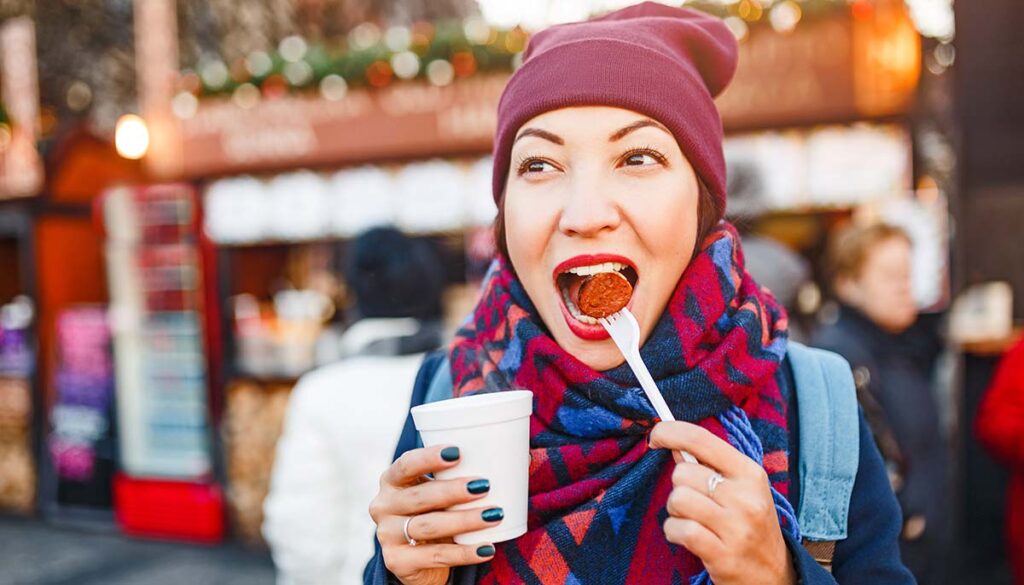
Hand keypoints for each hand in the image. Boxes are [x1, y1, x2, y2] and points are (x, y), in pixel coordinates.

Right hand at [368, 445, 502, 584]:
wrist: (419, 558)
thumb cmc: (437, 511)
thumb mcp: (444, 492)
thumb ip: (470, 472)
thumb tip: (523, 456)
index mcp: (392, 480)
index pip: (406, 464)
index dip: (429, 457)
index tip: (458, 452)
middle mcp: (383, 505)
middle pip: (419, 496)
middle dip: (453, 491)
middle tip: (484, 486)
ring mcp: (387, 535)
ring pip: (427, 526)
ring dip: (464, 520)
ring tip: (494, 514)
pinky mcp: (397, 562)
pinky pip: (434, 557)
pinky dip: (464, 553)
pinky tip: (486, 548)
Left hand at [649, 422, 796, 584]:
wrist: (774, 574)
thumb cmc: (750, 524)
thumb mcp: (740, 489)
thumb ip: (708, 465)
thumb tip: (673, 444)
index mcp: (750, 473)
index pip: (701, 439)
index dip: (670, 432)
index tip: (655, 436)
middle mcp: (746, 497)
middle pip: (682, 473)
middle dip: (679, 487)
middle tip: (694, 503)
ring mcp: (736, 528)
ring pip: (677, 499)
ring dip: (675, 511)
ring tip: (693, 520)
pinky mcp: (722, 555)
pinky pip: (678, 529)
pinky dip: (674, 532)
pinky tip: (688, 537)